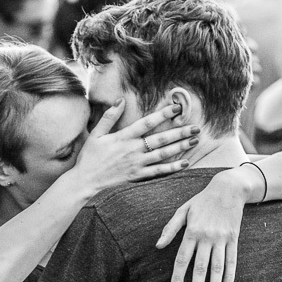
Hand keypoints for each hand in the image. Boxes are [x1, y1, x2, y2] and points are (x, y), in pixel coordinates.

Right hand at [72, 100, 199, 191]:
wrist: (84, 181)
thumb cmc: (89, 157)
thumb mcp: (96, 134)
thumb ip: (109, 116)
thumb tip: (121, 100)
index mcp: (123, 137)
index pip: (147, 123)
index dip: (163, 114)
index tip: (177, 107)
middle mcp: (133, 150)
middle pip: (161, 139)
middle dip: (179, 132)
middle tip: (196, 127)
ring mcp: (136, 164)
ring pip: (163, 154)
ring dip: (180, 147)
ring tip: (194, 140)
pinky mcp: (137, 176)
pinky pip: (158, 171)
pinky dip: (172, 167)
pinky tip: (185, 163)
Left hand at [157, 169, 250, 281]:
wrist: (228, 189)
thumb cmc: (202, 201)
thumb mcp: (183, 210)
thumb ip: (170, 228)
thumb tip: (157, 246)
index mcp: (192, 231)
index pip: (183, 259)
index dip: (178, 277)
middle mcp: (207, 237)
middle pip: (201, 267)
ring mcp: (222, 239)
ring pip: (218, 267)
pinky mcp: (234, 239)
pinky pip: (232, 260)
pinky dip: (230, 276)